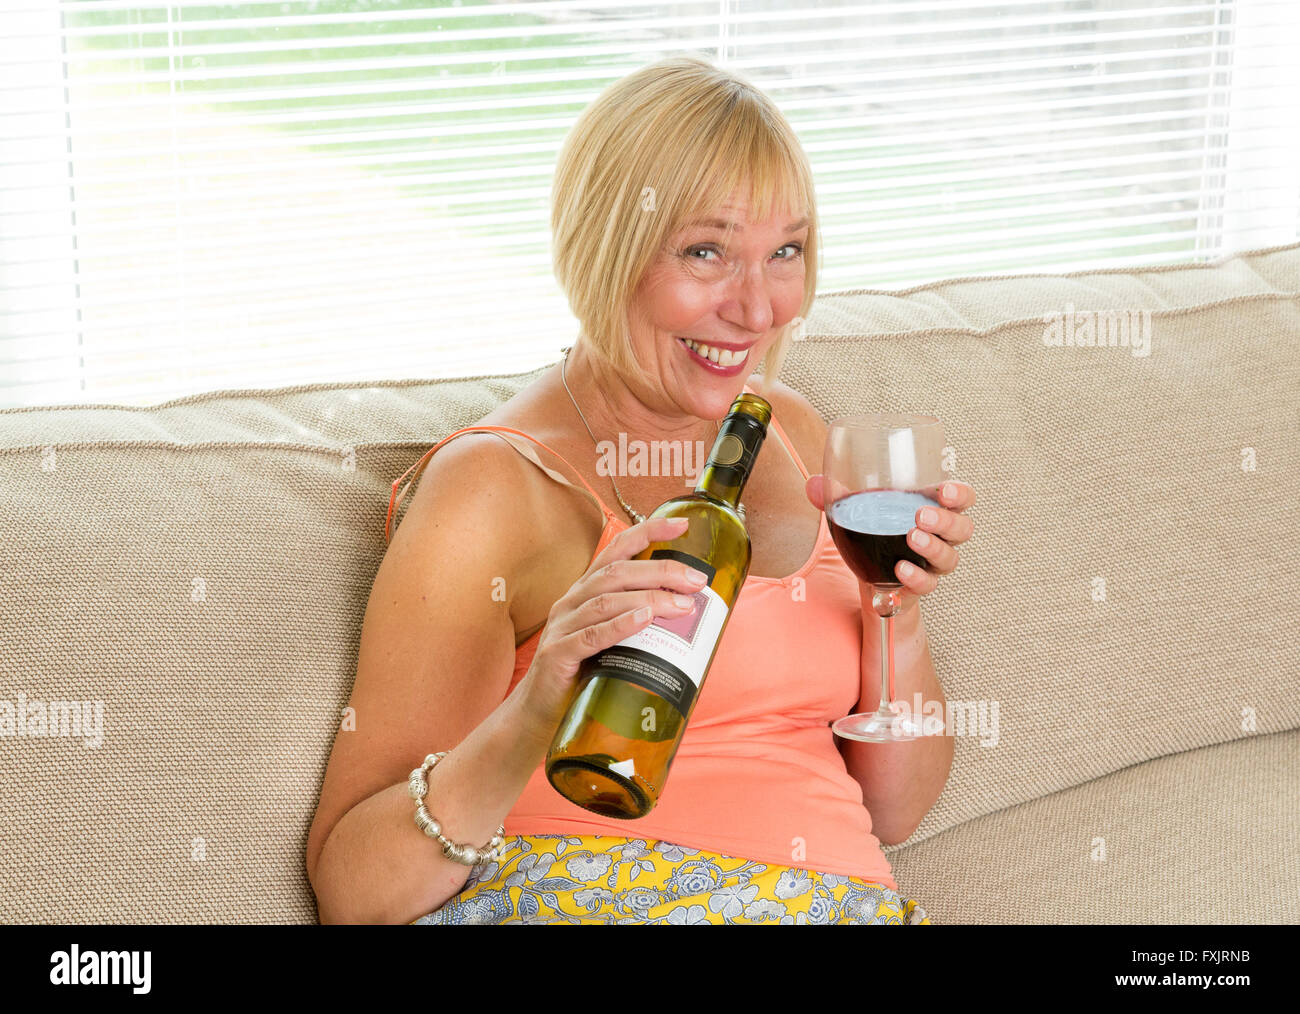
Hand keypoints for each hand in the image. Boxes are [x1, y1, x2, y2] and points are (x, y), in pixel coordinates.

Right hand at [518, 515, 706, 732]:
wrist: (539, 713)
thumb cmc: (582, 674)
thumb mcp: (610, 639)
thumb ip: (636, 622)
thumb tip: (687, 612)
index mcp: (585, 592)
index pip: (616, 551)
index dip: (648, 532)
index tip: (682, 525)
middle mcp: (571, 602)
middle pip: (617, 573)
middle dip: (660, 571)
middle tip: (696, 580)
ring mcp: (562, 627)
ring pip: (607, 601)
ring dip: (649, 599)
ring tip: (682, 606)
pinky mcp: (557, 654)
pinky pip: (591, 636)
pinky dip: (620, 625)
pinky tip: (643, 619)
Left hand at [807, 476, 975, 608]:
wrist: (866, 571)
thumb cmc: (872, 529)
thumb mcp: (856, 509)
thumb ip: (838, 496)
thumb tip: (813, 484)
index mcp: (932, 508)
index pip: (962, 499)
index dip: (960, 494)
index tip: (944, 490)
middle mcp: (940, 537)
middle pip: (962, 529)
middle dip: (946, 521)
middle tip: (920, 515)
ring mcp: (931, 564)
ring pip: (949, 558)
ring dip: (933, 547)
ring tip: (911, 537)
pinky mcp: (917, 587)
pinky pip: (926, 585)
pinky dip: (915, 578)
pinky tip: (899, 569)